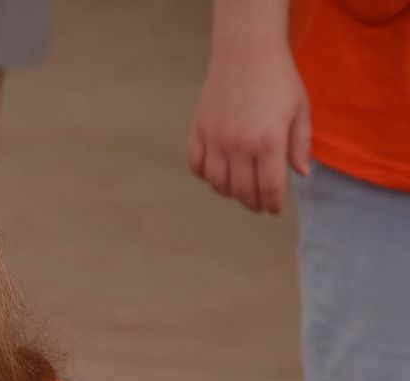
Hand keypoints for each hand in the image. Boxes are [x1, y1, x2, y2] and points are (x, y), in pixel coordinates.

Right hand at [187, 17, 309, 213]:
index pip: (269, 188)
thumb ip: (300, 145)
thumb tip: (300, 174)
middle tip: (259, 205)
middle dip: (252, 203)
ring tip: (240, 191)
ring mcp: (215, 139)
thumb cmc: (279, 80)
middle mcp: (239, 145)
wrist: (246, 53)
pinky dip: (207, 176)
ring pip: (217, 183)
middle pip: (242, 191)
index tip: (274, 210)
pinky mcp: (198, 131)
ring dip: (230, 193)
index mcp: (269, 142)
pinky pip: (197, 166)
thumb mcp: (300, 111)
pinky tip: (218, 174)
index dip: (273, 204)